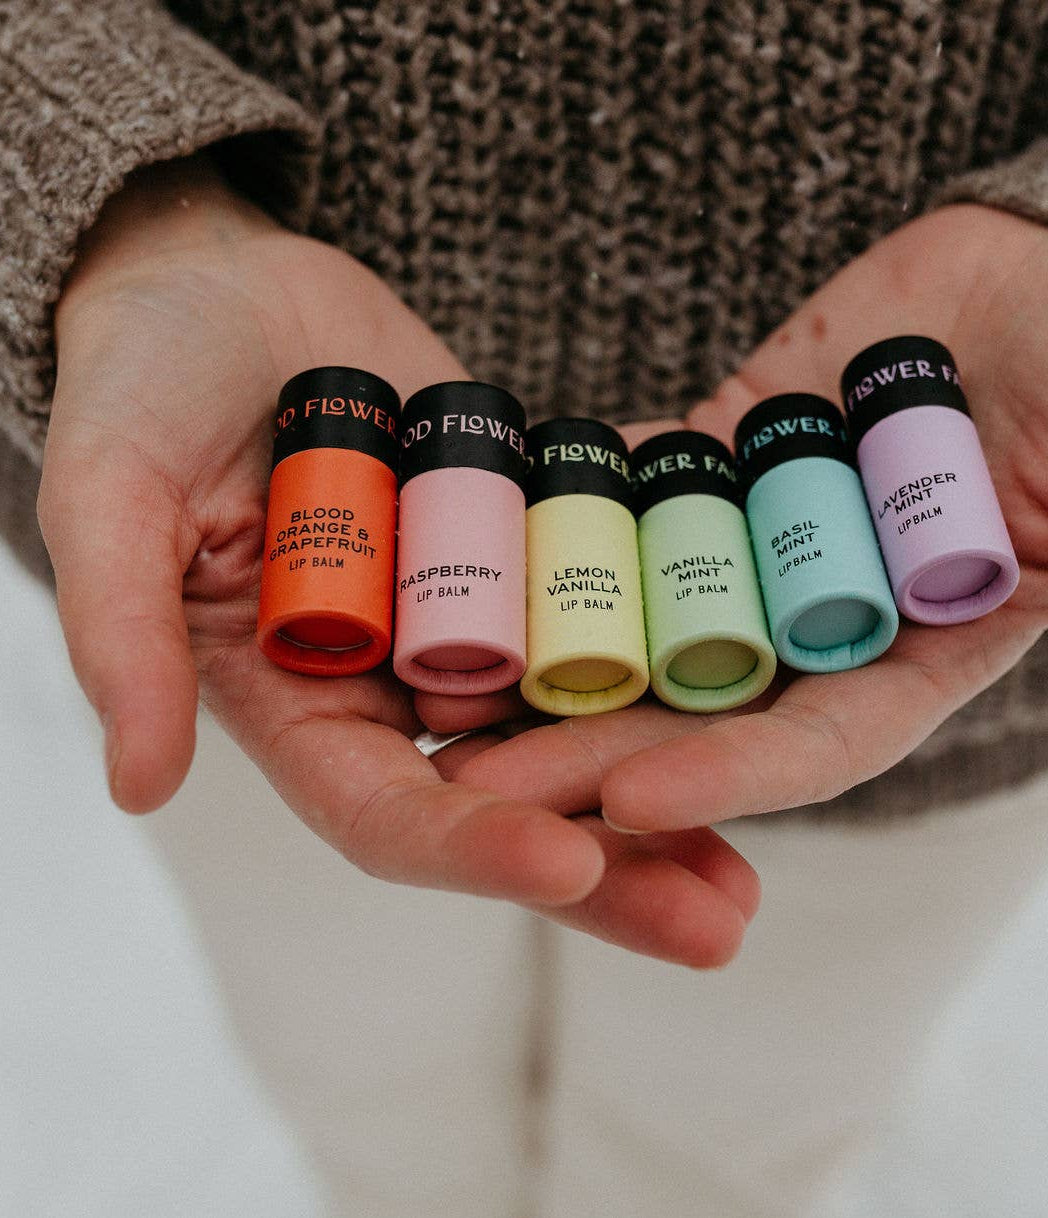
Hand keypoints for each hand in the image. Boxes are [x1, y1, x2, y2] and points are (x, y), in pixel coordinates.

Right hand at [38, 156, 756, 966]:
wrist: (234, 291)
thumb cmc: (147, 380)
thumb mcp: (110, 491)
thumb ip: (122, 632)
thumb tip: (139, 785)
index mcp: (298, 702)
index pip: (385, 808)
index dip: (470, 848)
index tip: (566, 865)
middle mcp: (397, 687)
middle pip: (510, 804)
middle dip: (610, 870)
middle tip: (719, 927)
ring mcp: (476, 625)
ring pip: (579, 736)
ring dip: (670, 803)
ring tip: (753, 877)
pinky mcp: (535, 557)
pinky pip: (613, 626)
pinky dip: (682, 671)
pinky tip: (767, 704)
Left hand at [420, 205, 1047, 830]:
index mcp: (926, 652)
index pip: (819, 739)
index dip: (730, 771)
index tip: (629, 794)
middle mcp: (834, 616)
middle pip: (702, 700)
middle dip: (593, 749)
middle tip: (474, 784)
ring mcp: (769, 538)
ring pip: (646, 612)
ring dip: (546, 653)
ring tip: (433, 691)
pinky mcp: (725, 455)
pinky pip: (638, 499)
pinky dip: (564, 529)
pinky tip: (472, 553)